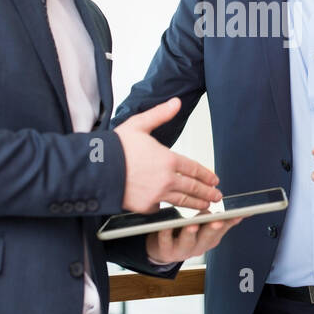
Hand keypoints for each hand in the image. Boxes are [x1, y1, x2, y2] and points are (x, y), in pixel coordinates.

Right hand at [116, 97, 222, 212]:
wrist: (96, 170)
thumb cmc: (115, 148)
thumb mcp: (139, 124)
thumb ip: (160, 115)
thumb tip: (176, 103)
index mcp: (168, 159)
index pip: (194, 169)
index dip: (206, 175)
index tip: (214, 180)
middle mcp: (166, 179)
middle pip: (193, 188)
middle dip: (207, 193)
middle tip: (216, 196)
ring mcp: (156, 195)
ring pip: (182, 201)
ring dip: (196, 204)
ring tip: (205, 207)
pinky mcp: (145, 207)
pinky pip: (161, 209)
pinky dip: (168, 209)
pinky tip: (175, 210)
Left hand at [145, 217, 242, 262]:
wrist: (164, 249)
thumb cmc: (187, 234)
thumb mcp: (206, 229)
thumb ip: (221, 220)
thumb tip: (242, 211)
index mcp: (210, 239)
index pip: (222, 229)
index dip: (229, 223)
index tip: (237, 214)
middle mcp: (199, 247)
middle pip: (207, 238)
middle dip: (212, 230)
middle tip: (217, 221)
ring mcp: (182, 251)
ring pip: (187, 242)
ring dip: (191, 233)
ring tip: (192, 225)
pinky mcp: (166, 251)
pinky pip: (165, 241)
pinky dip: (166, 233)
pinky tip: (166, 226)